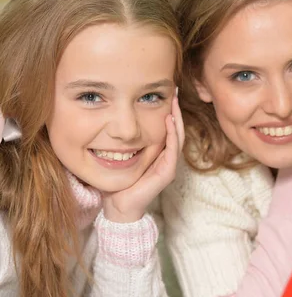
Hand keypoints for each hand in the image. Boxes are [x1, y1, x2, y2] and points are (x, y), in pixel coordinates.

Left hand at [102, 94, 183, 222]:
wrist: (118, 206)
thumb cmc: (117, 182)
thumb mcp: (118, 156)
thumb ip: (120, 142)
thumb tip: (108, 122)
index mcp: (156, 154)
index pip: (167, 129)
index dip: (168, 111)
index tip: (165, 93)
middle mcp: (165, 158)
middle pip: (176, 129)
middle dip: (175, 110)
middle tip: (174, 90)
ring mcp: (167, 166)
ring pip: (178, 137)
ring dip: (177, 119)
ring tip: (174, 101)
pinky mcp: (166, 173)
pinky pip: (172, 150)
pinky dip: (172, 135)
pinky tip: (169, 121)